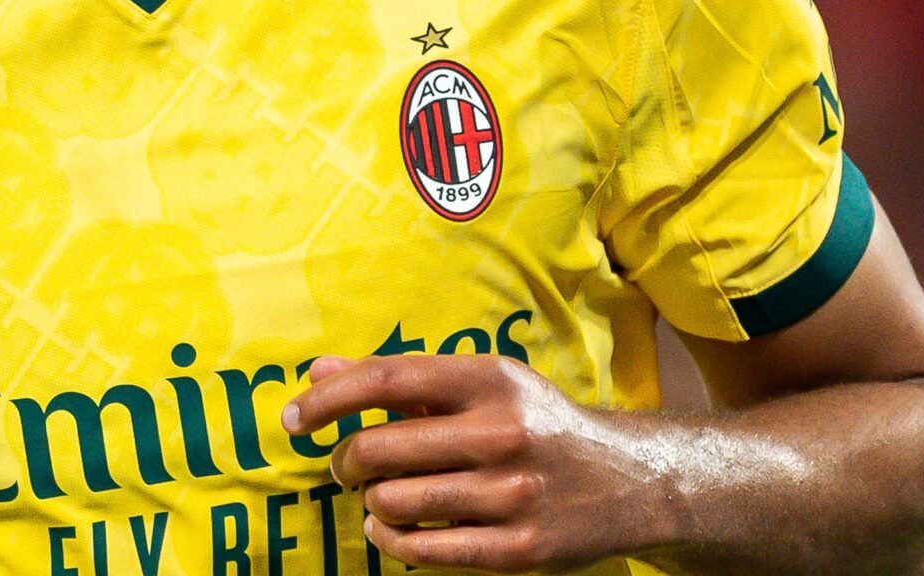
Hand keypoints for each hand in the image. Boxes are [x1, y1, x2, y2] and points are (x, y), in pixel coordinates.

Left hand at [281, 353, 685, 572]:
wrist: (628, 481)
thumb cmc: (532, 424)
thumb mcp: (477, 386)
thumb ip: (396, 379)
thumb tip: (317, 372)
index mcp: (488, 379)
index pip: (386, 381)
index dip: (328, 400)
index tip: (295, 419)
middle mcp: (503, 432)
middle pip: (379, 448)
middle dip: (345, 460)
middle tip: (346, 466)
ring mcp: (513, 494)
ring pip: (393, 502)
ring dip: (370, 501)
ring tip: (380, 495)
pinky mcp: (520, 549)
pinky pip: (423, 551)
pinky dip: (389, 540)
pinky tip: (387, 529)